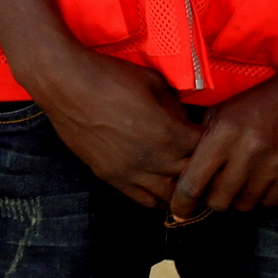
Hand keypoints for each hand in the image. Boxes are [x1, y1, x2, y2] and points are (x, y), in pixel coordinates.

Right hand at [32, 51, 199, 209]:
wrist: (65, 84)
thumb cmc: (109, 76)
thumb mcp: (153, 81)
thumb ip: (175, 104)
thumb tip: (185, 119)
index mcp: (169, 134)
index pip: (207, 150)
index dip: (213, 143)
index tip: (212, 136)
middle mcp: (154, 161)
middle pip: (193, 179)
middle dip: (202, 169)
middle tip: (205, 160)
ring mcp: (131, 173)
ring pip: (171, 198)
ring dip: (182, 189)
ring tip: (185, 178)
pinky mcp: (111, 177)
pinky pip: (143, 200)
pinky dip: (158, 197)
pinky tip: (161, 186)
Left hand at [167, 72, 277, 219]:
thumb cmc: (257, 103)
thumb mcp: (220, 112)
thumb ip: (201, 142)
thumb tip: (183, 177)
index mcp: (224, 133)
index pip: (194, 183)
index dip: (182, 203)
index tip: (178, 212)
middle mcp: (249, 151)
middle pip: (218, 200)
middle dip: (212, 200)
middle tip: (214, 190)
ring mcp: (276, 165)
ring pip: (244, 205)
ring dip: (238, 198)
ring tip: (240, 181)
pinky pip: (270, 202)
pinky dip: (262, 196)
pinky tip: (261, 179)